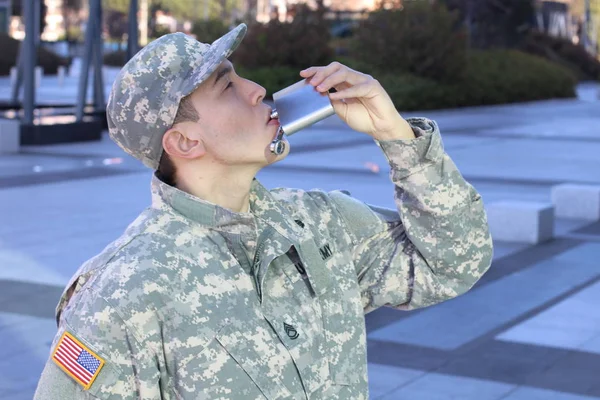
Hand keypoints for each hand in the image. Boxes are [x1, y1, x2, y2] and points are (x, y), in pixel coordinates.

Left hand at [300, 62, 414, 140]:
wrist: (380, 128)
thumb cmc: (363, 119)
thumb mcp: (342, 111)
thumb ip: (332, 102)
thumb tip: (319, 94)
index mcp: (346, 83)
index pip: (329, 71)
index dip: (316, 71)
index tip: (302, 74)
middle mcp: (355, 79)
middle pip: (336, 67)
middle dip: (321, 73)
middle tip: (311, 83)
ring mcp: (364, 81)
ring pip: (344, 73)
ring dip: (329, 80)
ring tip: (319, 88)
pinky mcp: (373, 86)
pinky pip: (356, 87)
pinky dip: (344, 91)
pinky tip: (334, 96)